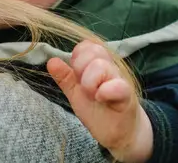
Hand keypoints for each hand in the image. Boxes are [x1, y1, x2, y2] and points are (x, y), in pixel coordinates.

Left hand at [47, 41, 152, 162]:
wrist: (120, 132)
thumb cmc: (98, 110)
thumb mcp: (76, 93)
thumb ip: (65, 77)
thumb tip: (51, 61)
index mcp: (97, 64)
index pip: (86, 46)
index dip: (77, 58)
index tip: (78, 76)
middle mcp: (110, 68)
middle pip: (94, 50)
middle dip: (81, 68)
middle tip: (84, 87)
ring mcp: (119, 80)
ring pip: (101, 65)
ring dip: (90, 82)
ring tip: (93, 96)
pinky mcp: (126, 96)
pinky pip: (118, 85)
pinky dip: (105, 90)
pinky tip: (100, 98)